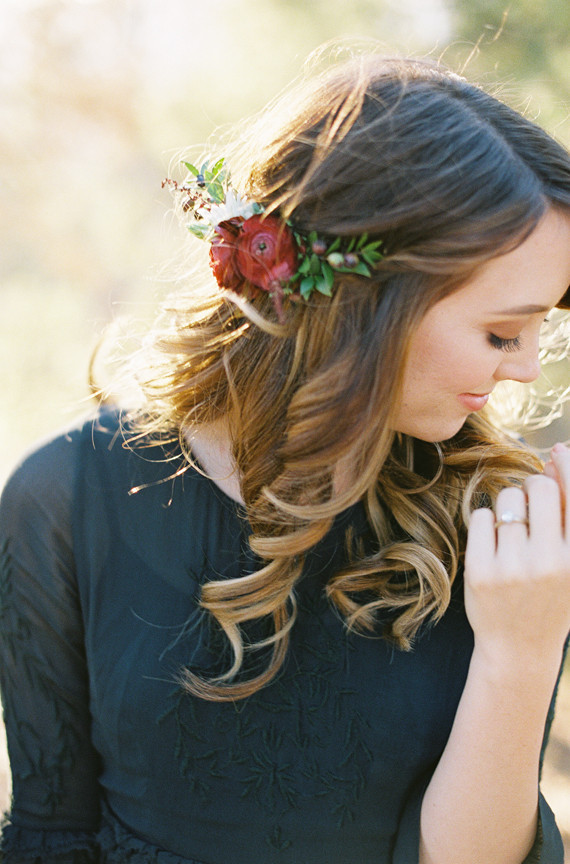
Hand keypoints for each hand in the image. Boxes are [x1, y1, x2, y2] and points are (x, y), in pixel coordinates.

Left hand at [464, 443, 569, 670]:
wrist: (519, 649)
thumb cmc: (550, 596)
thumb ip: (566, 513)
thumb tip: (557, 457)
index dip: (569, 465)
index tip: (559, 450)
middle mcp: (551, 562)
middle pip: (538, 488)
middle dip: (533, 488)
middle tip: (530, 506)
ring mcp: (514, 568)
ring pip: (506, 499)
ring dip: (508, 507)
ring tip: (512, 533)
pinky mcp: (481, 572)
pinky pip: (480, 516)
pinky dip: (485, 523)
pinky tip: (493, 545)